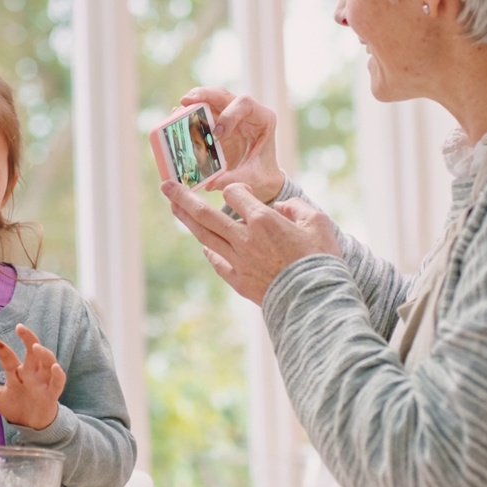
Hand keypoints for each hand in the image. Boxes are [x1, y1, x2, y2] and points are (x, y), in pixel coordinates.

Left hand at [0, 324, 65, 430]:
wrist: (32, 425)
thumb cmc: (16, 407)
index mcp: (17, 371)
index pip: (8, 355)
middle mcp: (31, 372)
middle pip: (32, 350)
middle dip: (28, 337)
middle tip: (19, 327)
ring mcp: (43, 381)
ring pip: (47, 361)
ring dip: (43, 353)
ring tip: (35, 347)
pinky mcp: (52, 393)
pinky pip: (58, 381)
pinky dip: (58, 374)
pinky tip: (54, 367)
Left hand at [163, 181, 339, 304]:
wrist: (316, 300)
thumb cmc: (321, 259)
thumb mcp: (318, 223)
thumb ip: (296, 207)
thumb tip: (279, 208)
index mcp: (263, 220)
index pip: (235, 194)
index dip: (234, 190)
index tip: (237, 192)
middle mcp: (245, 238)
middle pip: (205, 214)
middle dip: (183, 197)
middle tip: (166, 186)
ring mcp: (238, 261)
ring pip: (205, 236)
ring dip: (186, 220)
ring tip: (173, 207)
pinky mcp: (238, 280)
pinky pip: (216, 261)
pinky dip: (208, 251)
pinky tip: (203, 245)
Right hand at [179, 87, 284, 201]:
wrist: (261, 177)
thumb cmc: (262, 174)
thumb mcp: (253, 178)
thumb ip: (235, 179)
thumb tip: (210, 183)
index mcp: (262, 119)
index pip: (245, 104)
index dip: (229, 114)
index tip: (217, 134)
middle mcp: (246, 112)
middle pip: (224, 95)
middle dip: (204, 95)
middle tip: (186, 102)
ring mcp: (231, 114)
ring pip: (212, 98)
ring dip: (194, 100)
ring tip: (179, 107)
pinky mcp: (218, 121)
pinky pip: (203, 111)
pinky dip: (191, 113)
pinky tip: (178, 117)